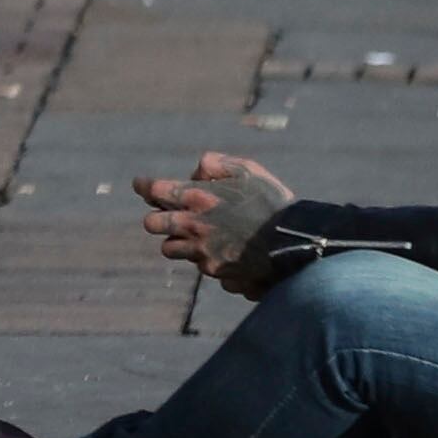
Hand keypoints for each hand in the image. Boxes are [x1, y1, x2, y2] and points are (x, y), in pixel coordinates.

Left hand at [136, 151, 294, 293]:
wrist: (296, 243)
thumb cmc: (273, 202)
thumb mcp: (248, 170)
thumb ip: (216, 164)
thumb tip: (195, 170)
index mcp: (197, 198)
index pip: (154, 191)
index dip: (144, 186)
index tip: (141, 185)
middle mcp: (193, 227)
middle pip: (152, 224)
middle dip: (157, 218)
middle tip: (166, 214)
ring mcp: (202, 253)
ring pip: (170, 249)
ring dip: (178, 241)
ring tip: (196, 235)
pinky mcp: (215, 273)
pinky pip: (200, 265)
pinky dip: (207, 259)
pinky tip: (224, 251)